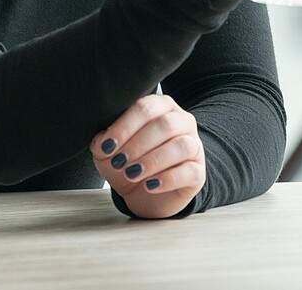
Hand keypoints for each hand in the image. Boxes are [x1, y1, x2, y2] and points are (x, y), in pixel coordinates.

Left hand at [92, 94, 204, 219]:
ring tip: (133, 173)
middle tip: (120, 161)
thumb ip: (104, 142)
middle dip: (139, 144)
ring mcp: (193, 146)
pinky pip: (190, 171)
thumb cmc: (129, 162)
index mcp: (161, 107)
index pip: (146, 108)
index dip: (126, 126)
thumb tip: (103, 142)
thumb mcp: (110, 152)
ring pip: (181, 146)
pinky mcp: (198, 172)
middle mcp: (181, 122)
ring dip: (153, 160)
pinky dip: (168, 179)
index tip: (108, 145)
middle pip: (166, 125)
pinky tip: (150, 185)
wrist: (144, 194)